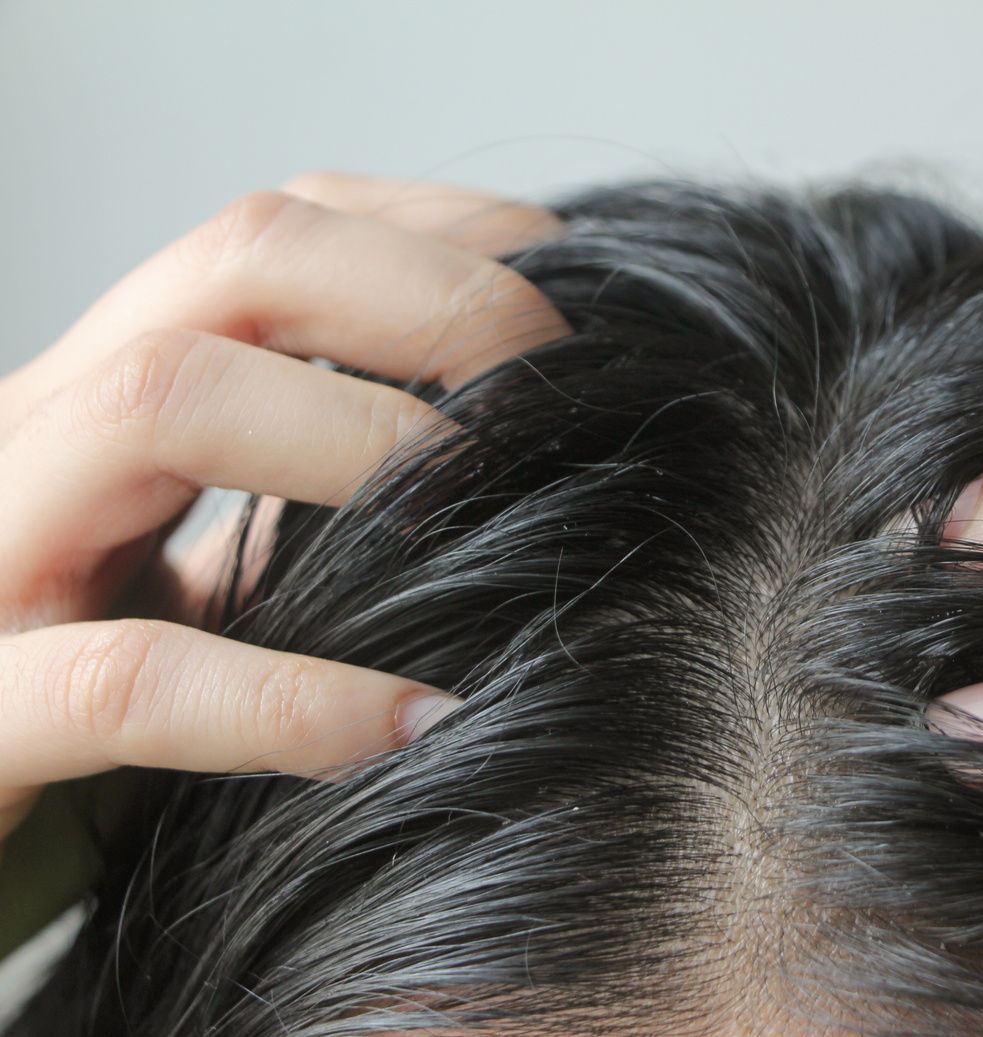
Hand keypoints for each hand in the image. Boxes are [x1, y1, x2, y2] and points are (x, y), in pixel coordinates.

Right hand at [0, 172, 568, 851]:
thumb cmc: (92, 703)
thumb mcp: (198, 572)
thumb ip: (303, 509)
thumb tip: (515, 475)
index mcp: (107, 397)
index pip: (281, 233)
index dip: (447, 236)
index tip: (577, 298)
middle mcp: (40, 435)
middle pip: (239, 257)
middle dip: (436, 299)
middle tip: (561, 388)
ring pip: (159, 400)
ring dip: (366, 441)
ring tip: (493, 505)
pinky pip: (126, 680)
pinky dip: (288, 696)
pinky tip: (415, 721)